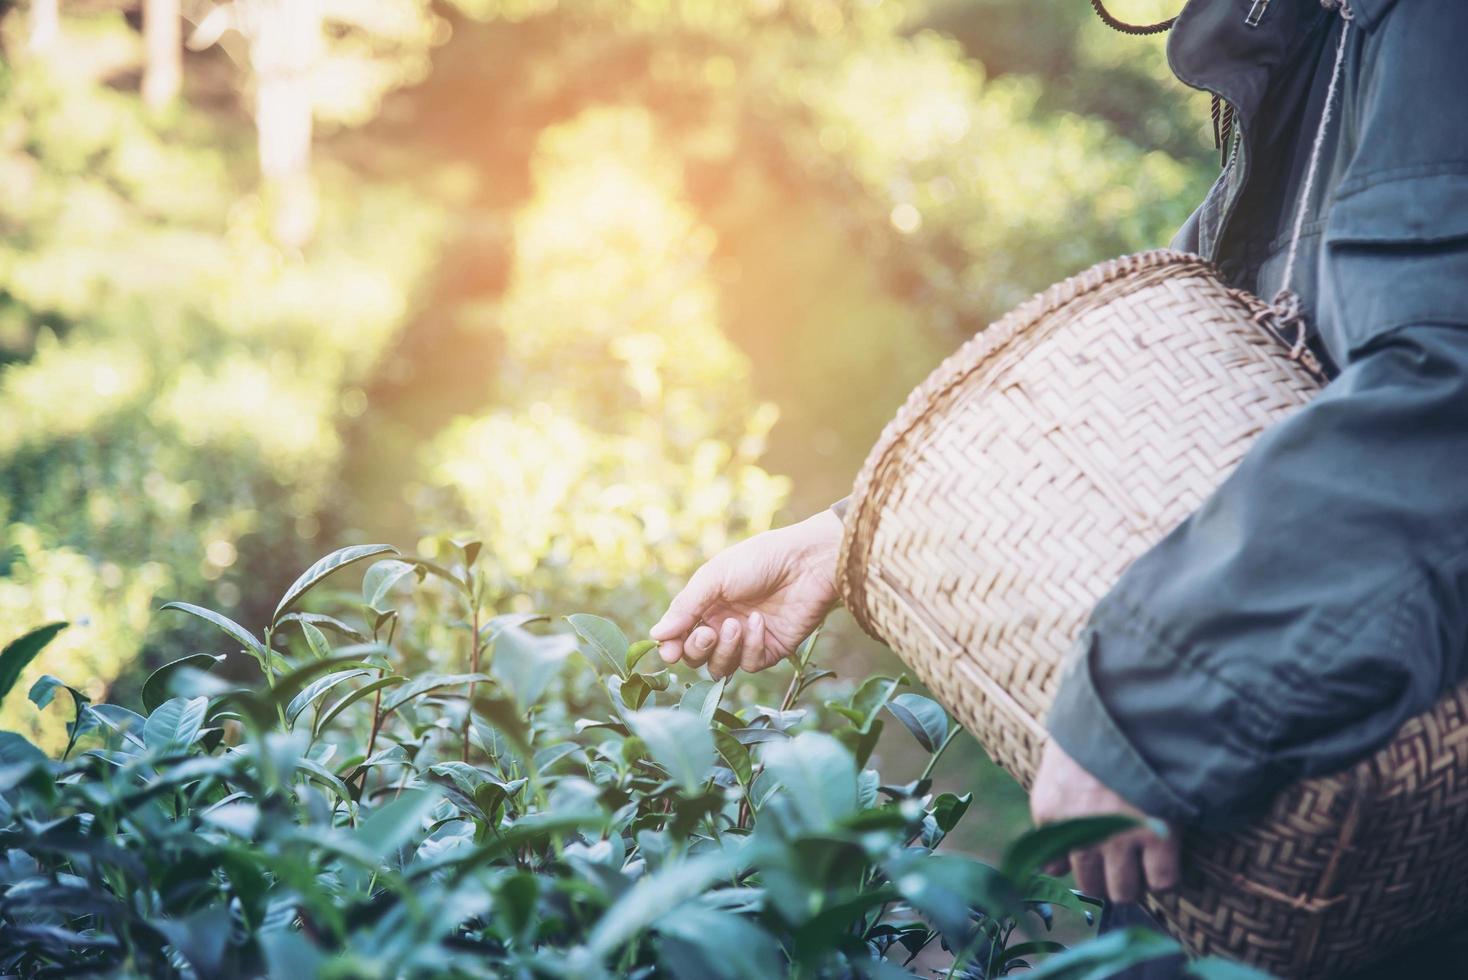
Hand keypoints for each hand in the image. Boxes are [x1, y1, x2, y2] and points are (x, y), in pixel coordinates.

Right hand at [649, 510, 842, 678]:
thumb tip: (655, 636)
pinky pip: (749, 664)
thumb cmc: (760, 559)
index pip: (680, 636)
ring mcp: (747, 640)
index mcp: (706, 604)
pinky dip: (751, 646)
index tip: (668, 651)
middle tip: (707, 632)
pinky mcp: (770, 650)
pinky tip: (760, 622)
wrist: (807, 562)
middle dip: (696, 649)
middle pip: (696, 657)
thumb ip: (685, 608)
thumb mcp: (715, 577)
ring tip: (736, 624)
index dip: (672, 647)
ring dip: (724, 649)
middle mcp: (723, 624)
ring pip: (720, 667)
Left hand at [1029, 738, 1179, 903]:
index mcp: (1049, 811)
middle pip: (1092, 885)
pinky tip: (1165, 853)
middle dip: (1107, 878)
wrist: (1131, 706)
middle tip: (1121, 861)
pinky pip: (1163, 881)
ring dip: (1134, 881)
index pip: (1054, 864)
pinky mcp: (1157, 836)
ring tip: (1143, 859)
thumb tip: (1052, 870)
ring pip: (1125, 890)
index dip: (1078, 863)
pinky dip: (1166, 874)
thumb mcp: (1057, 772)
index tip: (1093, 856)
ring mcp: (1119, 836)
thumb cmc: (1093, 733)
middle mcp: (1080, 831)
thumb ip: (1052, 820)